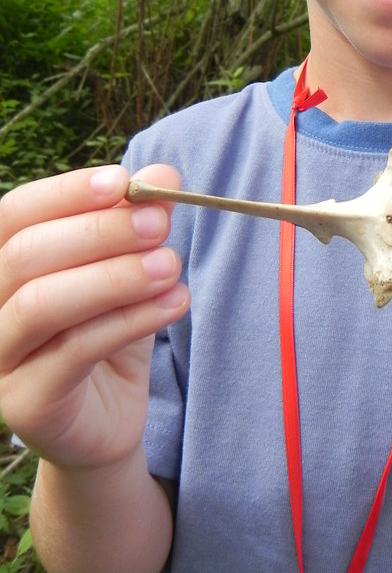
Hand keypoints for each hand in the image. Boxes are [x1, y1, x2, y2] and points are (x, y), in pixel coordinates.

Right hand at [0, 165, 189, 469]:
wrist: (109, 416)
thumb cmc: (109, 329)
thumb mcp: (129, 267)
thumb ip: (139, 221)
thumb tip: (164, 175)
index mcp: (4, 263)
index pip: (16, 213)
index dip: (65, 193)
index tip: (123, 181)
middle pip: (25, 254)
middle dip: (99, 231)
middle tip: (159, 224)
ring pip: (42, 303)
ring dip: (114, 276)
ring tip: (171, 265)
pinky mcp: (25, 403)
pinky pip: (74, 351)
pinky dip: (130, 320)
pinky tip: (175, 302)